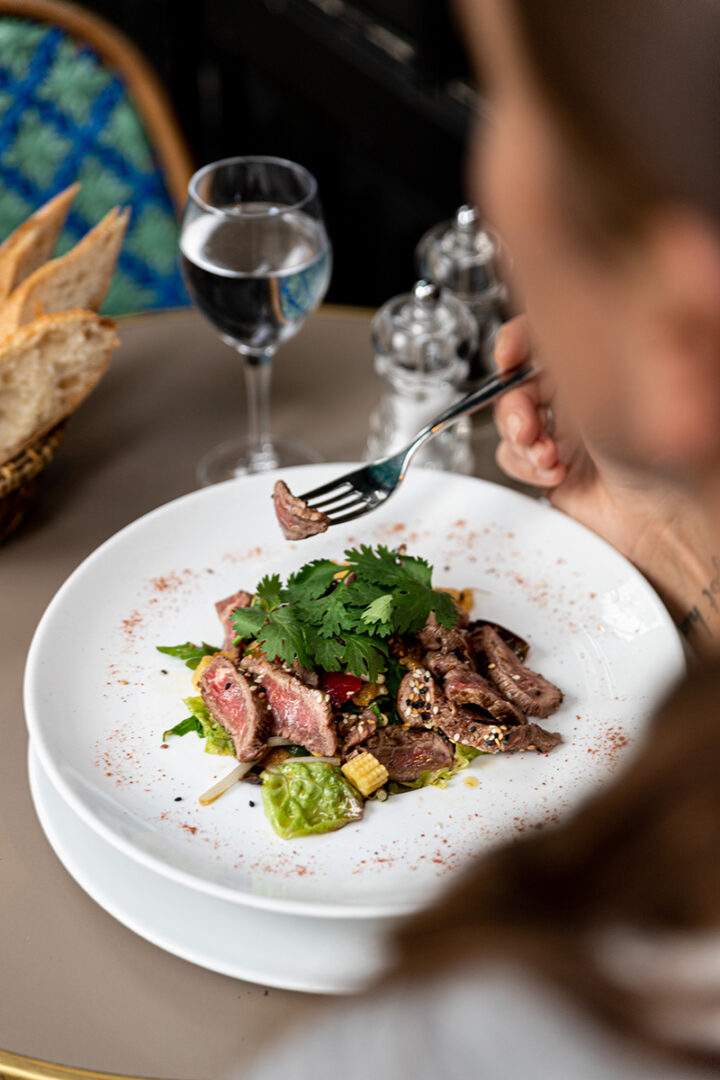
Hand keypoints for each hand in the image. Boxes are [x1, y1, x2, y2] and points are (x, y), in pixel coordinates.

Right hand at [493, 316, 719, 653]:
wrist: (668, 521)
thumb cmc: (666, 455)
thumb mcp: (611, 389)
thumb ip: (575, 354)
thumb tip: (542, 328)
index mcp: (601, 364)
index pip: (545, 337)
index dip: (518, 342)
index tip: (510, 355)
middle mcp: (581, 396)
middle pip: (519, 381)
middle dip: (515, 403)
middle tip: (529, 425)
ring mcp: (565, 433)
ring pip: (512, 422)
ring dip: (521, 440)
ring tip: (548, 456)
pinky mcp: (552, 468)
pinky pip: (515, 458)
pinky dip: (526, 467)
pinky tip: (553, 474)